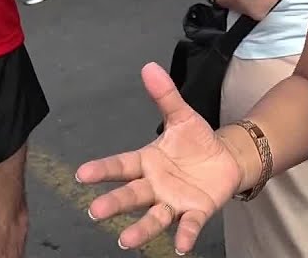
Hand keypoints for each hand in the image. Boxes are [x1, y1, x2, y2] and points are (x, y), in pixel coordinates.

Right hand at [76, 63, 244, 253]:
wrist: (225, 159)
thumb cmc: (195, 142)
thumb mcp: (182, 116)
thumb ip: (165, 95)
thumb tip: (149, 67)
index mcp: (146, 162)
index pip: (120, 165)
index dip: (102, 170)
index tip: (82, 174)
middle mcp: (154, 186)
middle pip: (131, 195)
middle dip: (114, 203)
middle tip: (95, 212)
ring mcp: (173, 201)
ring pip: (153, 217)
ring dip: (140, 229)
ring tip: (126, 240)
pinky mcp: (195, 211)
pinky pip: (188, 225)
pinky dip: (184, 235)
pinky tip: (181, 247)